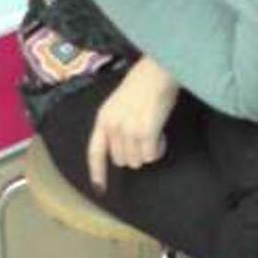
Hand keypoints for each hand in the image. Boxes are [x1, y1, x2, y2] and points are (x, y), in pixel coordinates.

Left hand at [87, 58, 178, 192]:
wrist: (159, 69)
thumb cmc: (145, 83)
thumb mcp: (120, 104)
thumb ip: (117, 125)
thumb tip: (124, 149)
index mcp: (103, 118)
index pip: (95, 151)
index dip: (97, 171)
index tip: (100, 188)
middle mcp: (113, 126)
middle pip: (122, 160)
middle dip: (135, 154)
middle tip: (147, 137)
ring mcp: (128, 129)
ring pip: (138, 160)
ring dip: (148, 151)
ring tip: (155, 132)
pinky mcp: (146, 131)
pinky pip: (151, 155)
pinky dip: (158, 149)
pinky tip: (161, 134)